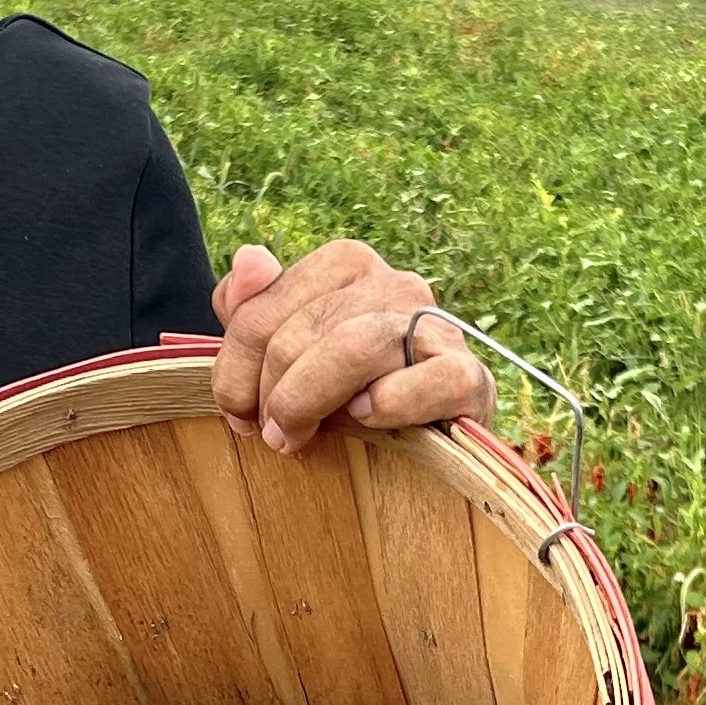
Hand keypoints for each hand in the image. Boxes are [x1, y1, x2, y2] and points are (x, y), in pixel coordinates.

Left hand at [209, 240, 494, 456]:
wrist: (424, 445)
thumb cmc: (345, 395)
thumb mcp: (287, 353)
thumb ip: (254, 307)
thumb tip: (249, 259)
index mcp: (347, 264)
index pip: (262, 305)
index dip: (235, 366)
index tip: (237, 412)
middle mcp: (396, 283)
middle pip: (301, 330)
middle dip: (270, 393)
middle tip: (268, 435)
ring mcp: (438, 328)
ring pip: (355, 346)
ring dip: (309, 401)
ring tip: (294, 440)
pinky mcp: (470, 377)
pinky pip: (428, 380)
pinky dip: (390, 404)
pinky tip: (369, 421)